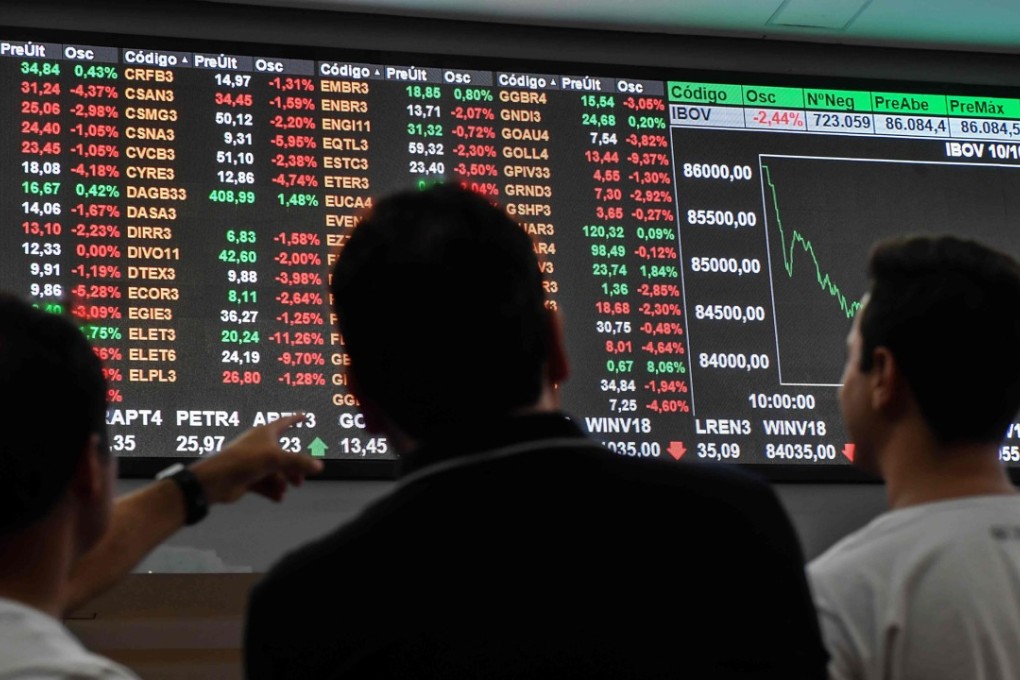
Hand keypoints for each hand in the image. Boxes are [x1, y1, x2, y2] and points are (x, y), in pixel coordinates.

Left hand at [190, 414, 322, 504]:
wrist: (216, 480)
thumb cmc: (242, 460)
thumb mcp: (276, 459)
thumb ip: (299, 462)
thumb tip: (318, 466)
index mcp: (265, 433)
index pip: (284, 422)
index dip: (295, 419)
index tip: (304, 416)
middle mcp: (259, 446)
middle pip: (283, 454)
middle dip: (293, 467)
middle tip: (300, 478)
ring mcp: (253, 462)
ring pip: (275, 471)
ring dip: (282, 481)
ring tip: (285, 489)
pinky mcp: (247, 478)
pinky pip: (266, 484)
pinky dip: (272, 490)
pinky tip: (278, 497)